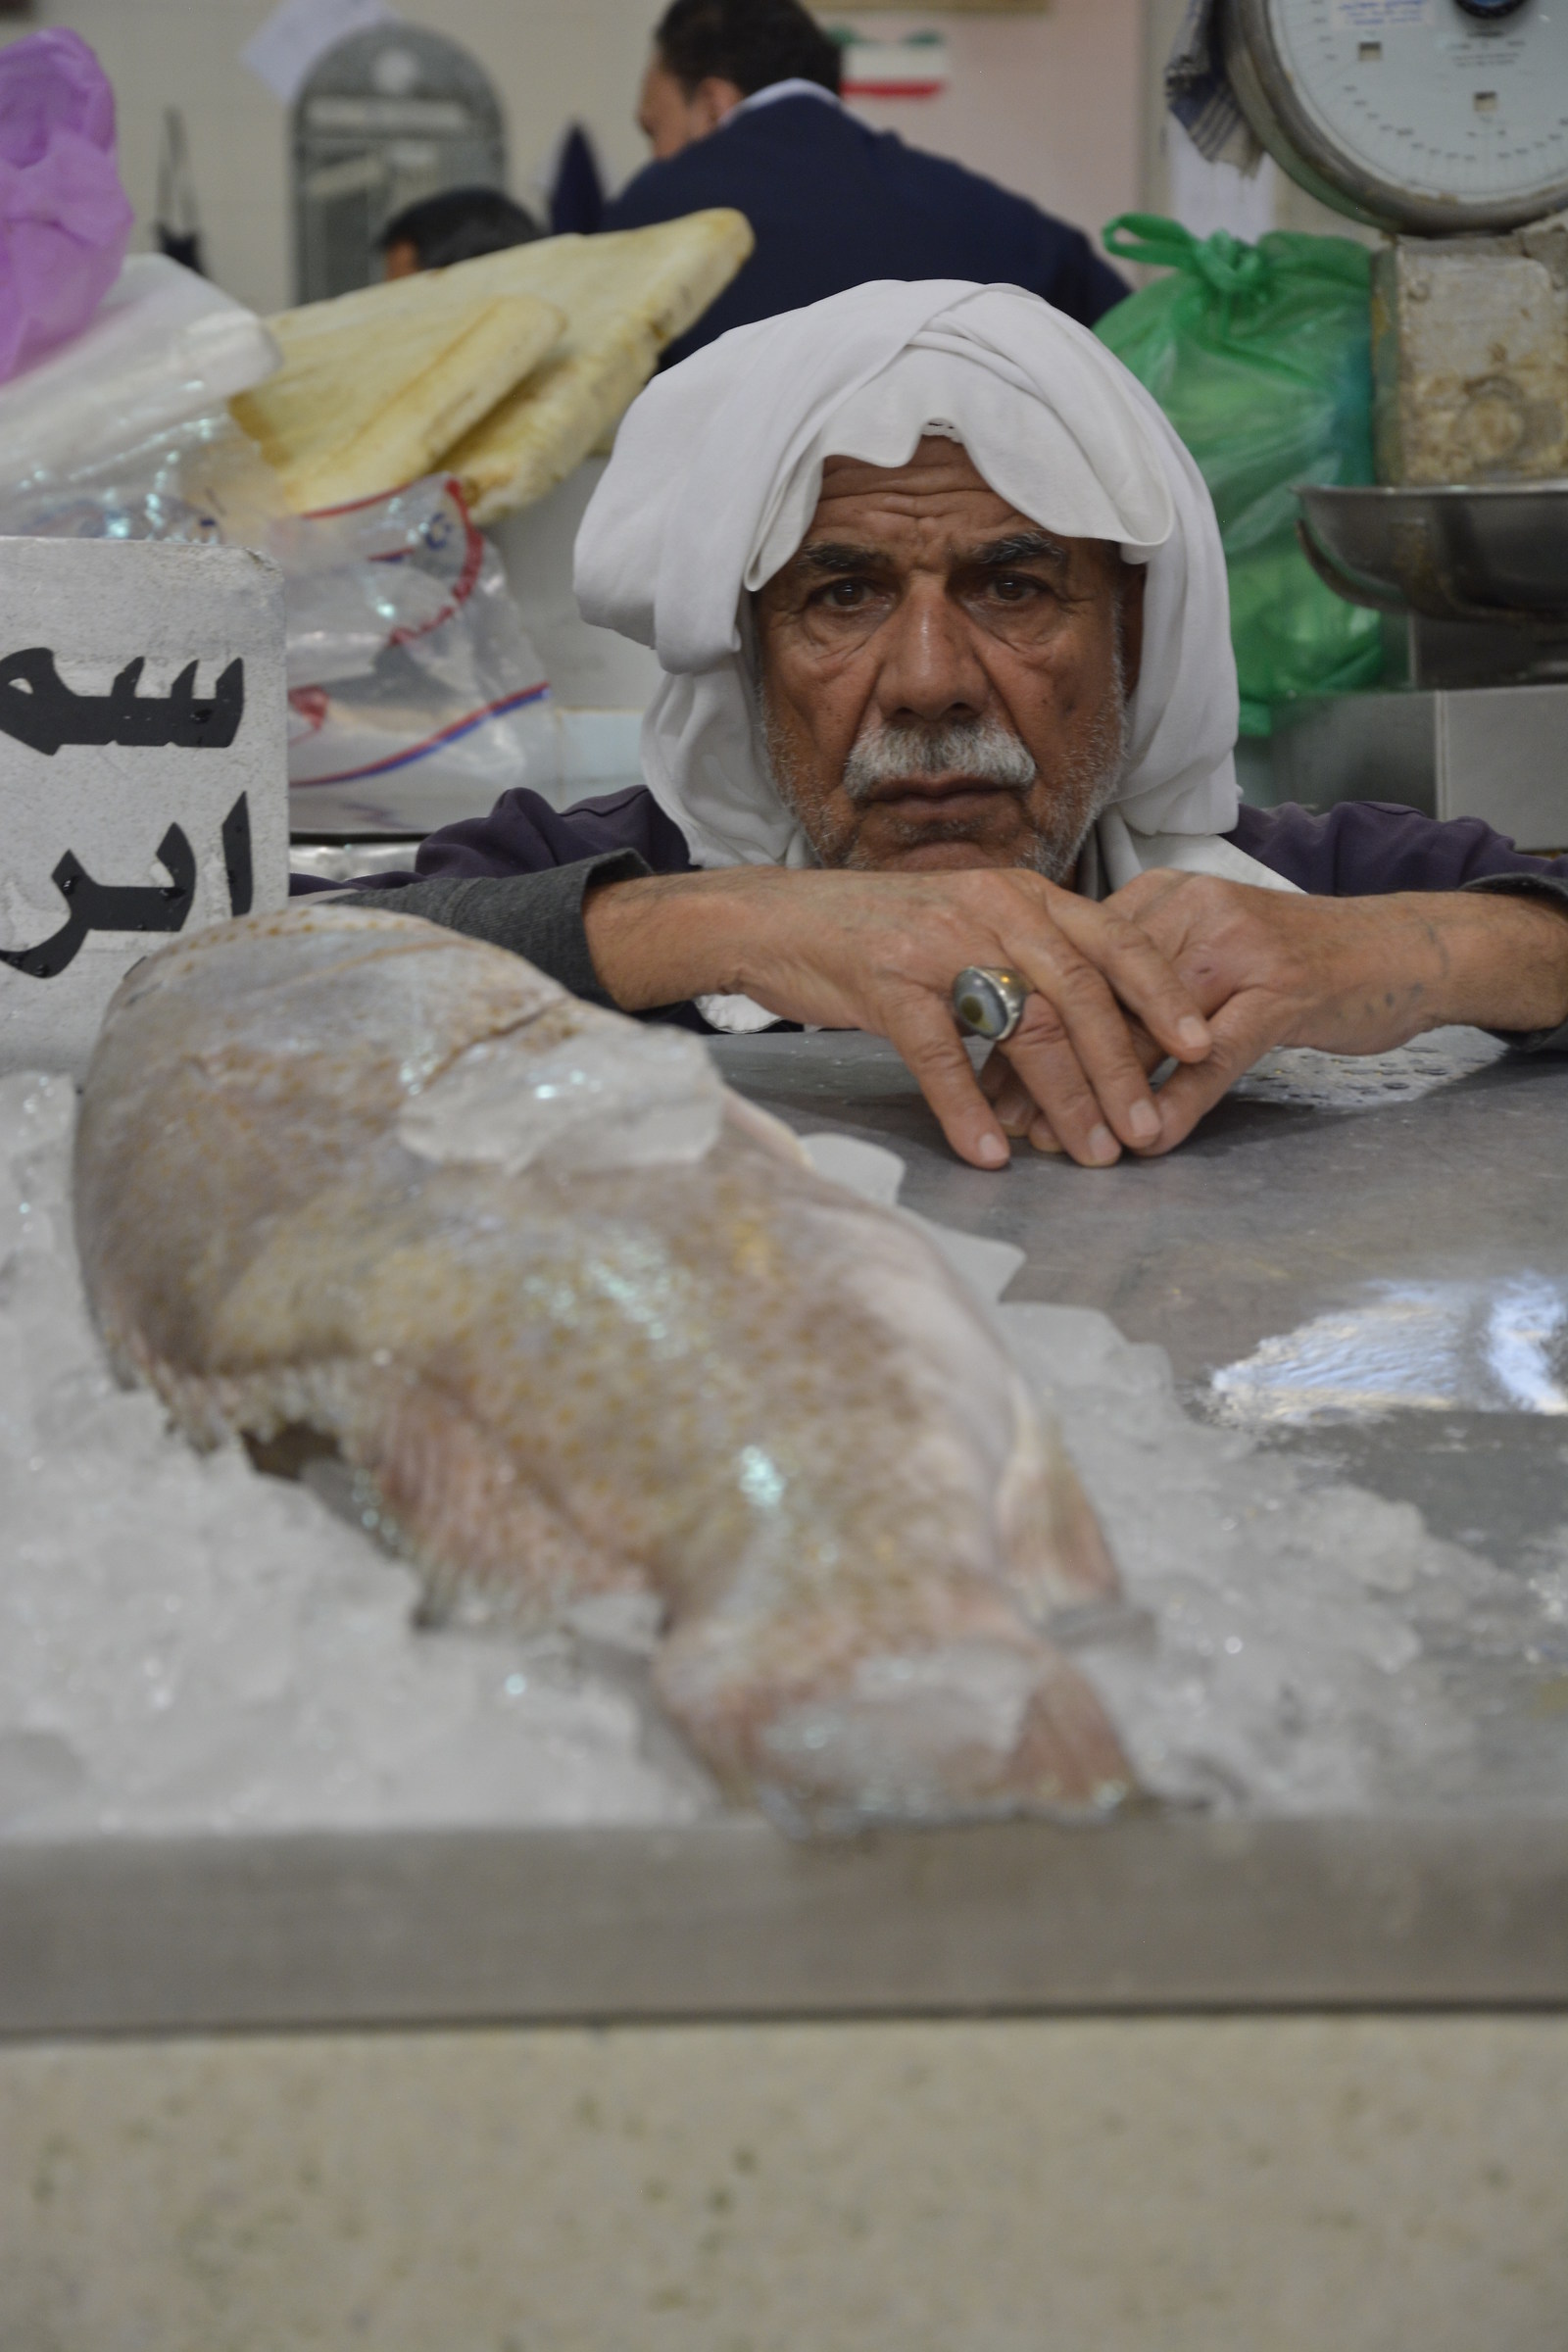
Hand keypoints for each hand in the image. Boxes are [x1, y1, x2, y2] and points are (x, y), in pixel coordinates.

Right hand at [582, 864, 1213, 1169]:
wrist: (772, 920)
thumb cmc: (876, 934)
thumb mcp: (965, 927)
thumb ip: (1025, 959)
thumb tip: (1088, 1024)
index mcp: (1020, 895)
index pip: (1112, 941)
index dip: (1160, 994)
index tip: (1200, 1048)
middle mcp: (991, 907)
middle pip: (1080, 992)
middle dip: (1124, 1068)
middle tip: (1150, 1129)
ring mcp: (938, 942)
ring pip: (1023, 1024)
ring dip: (1063, 1097)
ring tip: (1088, 1153)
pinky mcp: (886, 980)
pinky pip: (939, 1053)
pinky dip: (967, 1108)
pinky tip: (987, 1154)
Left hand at [988, 873, 1567, 1159]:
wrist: (1399, 950)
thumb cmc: (1289, 965)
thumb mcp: (1199, 964)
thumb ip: (1134, 992)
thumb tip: (1054, 1040)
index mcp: (1161, 899)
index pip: (1069, 962)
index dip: (1018, 1018)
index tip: (972, 1069)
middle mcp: (1189, 911)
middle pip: (1092, 993)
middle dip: (1037, 1059)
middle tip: (997, 1116)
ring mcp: (1236, 951)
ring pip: (1143, 1027)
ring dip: (1093, 1090)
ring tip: (1052, 1139)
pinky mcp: (1281, 992)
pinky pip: (1213, 1056)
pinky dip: (1177, 1101)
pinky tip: (1148, 1141)